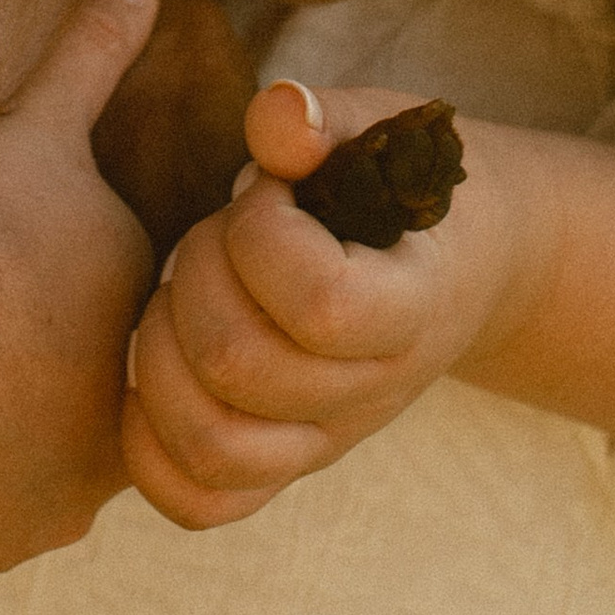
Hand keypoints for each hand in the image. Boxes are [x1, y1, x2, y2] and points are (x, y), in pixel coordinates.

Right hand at [0, 0, 162, 574]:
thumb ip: (96, 59)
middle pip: (73, 411)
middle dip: (27, 370)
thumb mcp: (39, 130)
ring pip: (9, 465)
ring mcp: (32, 516)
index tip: (0, 263)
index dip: (57, 293)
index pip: (120, 339)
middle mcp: (107, 457)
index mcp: (142, 360)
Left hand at [121, 78, 539, 531]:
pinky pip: (198, 498)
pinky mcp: (280, 463)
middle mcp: (370, 393)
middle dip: (197, 273)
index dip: (262, 233)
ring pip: (209, 442)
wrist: (464, 264)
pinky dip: (150, 439)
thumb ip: (324, 121)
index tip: (268, 192)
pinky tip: (156, 360)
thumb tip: (275, 116)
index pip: (319, 304)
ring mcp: (323, 441)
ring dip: (162, 351)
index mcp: (411, 308)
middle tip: (217, 232)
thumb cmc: (408, 182)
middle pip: (240, 366)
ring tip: (181, 295)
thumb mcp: (383, 130)